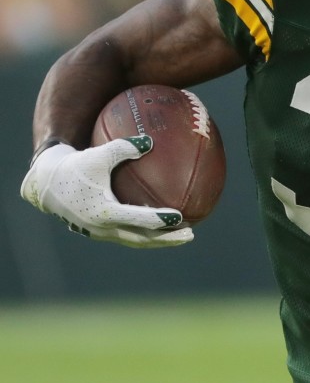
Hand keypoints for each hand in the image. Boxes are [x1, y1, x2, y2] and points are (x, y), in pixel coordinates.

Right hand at [20, 138, 193, 247]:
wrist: (47, 183)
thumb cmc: (75, 166)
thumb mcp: (97, 155)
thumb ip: (123, 147)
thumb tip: (149, 141)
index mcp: (102, 212)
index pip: (135, 219)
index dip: (157, 219)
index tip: (178, 217)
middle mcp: (101, 227)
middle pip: (140, 238)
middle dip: (166, 239)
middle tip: (190, 234)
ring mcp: (100, 233)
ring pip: (135, 240)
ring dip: (159, 240)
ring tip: (183, 234)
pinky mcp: (99, 231)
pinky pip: (128, 236)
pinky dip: (146, 234)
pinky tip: (164, 227)